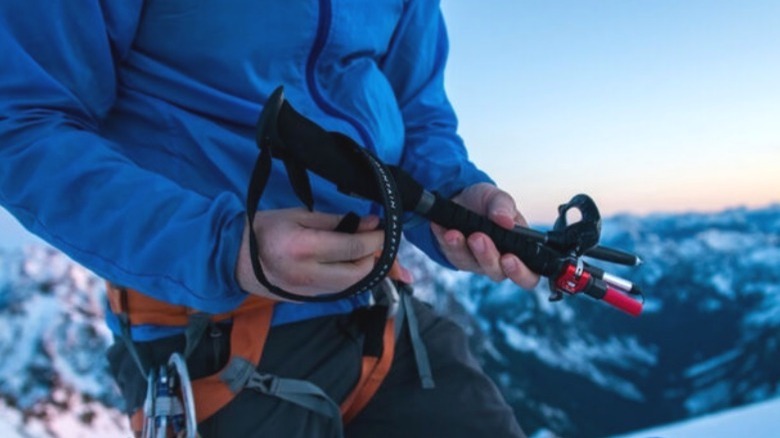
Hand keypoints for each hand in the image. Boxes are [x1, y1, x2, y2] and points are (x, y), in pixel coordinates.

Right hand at [236, 208, 386, 299]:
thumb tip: (371, 223)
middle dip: (372, 257)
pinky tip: (346, 262)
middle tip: (372, 241)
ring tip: (361, 250)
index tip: (384, 229)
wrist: (235, 259)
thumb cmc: (265, 229)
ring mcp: (307, 292)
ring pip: (352, 286)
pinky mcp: (307, 300)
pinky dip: (349, 277)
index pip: (354, 249)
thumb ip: (337, 221)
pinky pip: (338, 290)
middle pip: (359, 273)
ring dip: (363, 268)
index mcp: (304, 249)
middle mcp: (308, 275)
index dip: (376, 239)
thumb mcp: (300, 216)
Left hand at [430, 183, 539, 289]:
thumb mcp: (498, 198)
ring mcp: (477, 261)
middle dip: (487, 257)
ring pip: (471, 265)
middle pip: (497, 273)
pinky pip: (451, 255)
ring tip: (455, 233)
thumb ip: (504, 207)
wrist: (463, 198)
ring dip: (463, 249)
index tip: (509, 258)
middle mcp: (500, 261)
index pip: (528, 275)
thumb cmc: (489, 202)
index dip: (521, 273)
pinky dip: (446, 242)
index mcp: (519, 250)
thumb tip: (506, 221)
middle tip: (478, 237)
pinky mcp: (457, 257)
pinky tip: (444, 229)